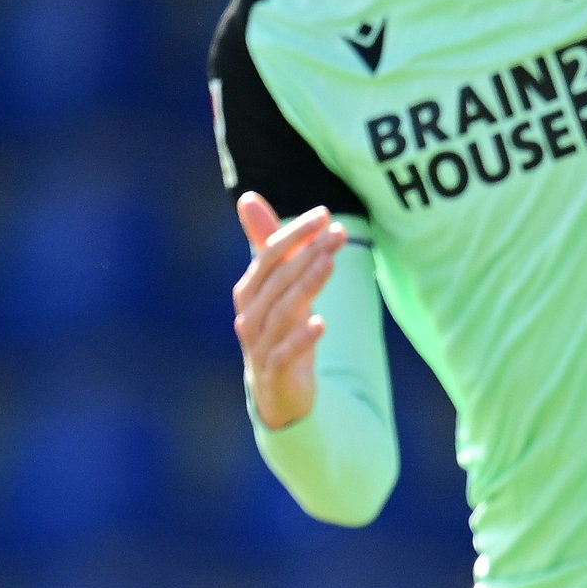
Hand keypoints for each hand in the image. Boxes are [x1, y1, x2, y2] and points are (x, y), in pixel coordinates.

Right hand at [232, 192, 343, 430]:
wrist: (276, 391)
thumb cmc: (278, 330)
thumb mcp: (276, 288)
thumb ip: (268, 245)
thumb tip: (248, 197)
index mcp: (249, 291)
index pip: (268, 256)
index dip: (294, 234)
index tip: (324, 214)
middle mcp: (249, 315)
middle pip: (278, 280)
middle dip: (307, 254)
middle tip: (338, 234)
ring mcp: (259, 344)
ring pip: (283, 311)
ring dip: (306, 286)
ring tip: (329, 263)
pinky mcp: (275, 371)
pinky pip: (286, 352)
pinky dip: (302, 338)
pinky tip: (321, 323)